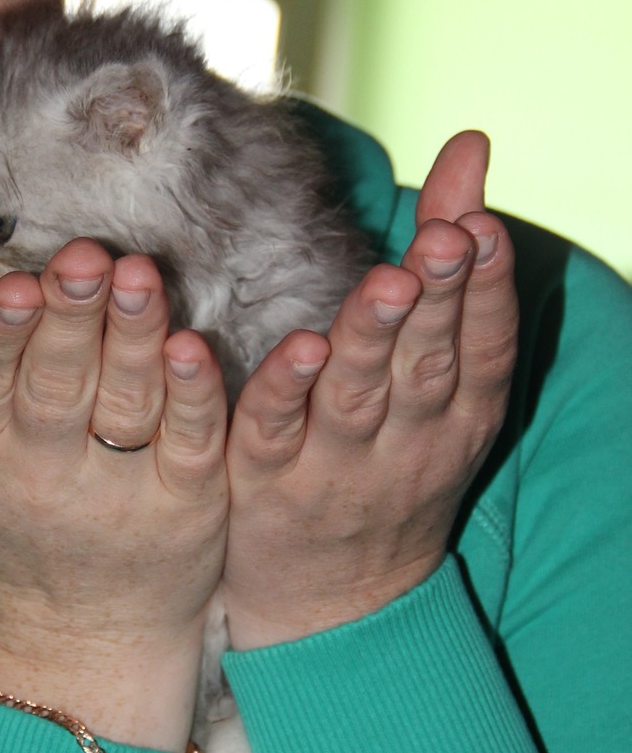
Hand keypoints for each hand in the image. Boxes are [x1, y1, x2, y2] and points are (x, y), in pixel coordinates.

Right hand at [0, 241, 228, 749]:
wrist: (78, 629)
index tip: (16, 283)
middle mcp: (42, 475)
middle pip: (57, 385)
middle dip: (72, 318)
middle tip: (86, 258)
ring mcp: (120, 493)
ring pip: (127, 404)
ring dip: (135, 337)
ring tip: (140, 275)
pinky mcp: (187, 505)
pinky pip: (191, 442)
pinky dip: (194, 396)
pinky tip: (192, 347)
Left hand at [221, 131, 517, 648]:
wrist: (337, 604)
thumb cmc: (394, 464)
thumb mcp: (439, 378)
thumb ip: (445, 265)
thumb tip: (469, 148)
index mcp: (458, 414)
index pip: (483, 347)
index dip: (485, 289)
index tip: (483, 227)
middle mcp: (409, 441)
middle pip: (428, 364)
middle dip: (440, 298)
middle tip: (447, 240)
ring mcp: (337, 465)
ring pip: (358, 396)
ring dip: (371, 337)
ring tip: (387, 283)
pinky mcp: (266, 483)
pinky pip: (272, 431)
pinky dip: (282, 391)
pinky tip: (293, 351)